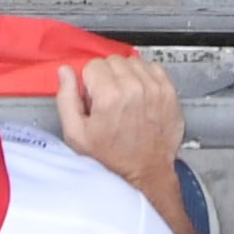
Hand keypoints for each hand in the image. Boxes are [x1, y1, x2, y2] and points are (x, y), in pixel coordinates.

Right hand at [52, 51, 193, 188]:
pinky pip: (152, 67)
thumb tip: (65, 73)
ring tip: (124, 99)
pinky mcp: (169, 92)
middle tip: (108, 100)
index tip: (95, 99)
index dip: (90, 83)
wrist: (146, 172)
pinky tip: (139, 95)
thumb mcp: (77, 134)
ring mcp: (154, 88)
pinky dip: (144, 77)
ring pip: (132, 62)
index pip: (93, 65)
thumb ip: (66, 98)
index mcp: (110, 96)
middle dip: (107, 77)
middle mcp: (134, 88)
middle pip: (112, 61)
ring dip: (126, 76)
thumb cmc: (113, 158)